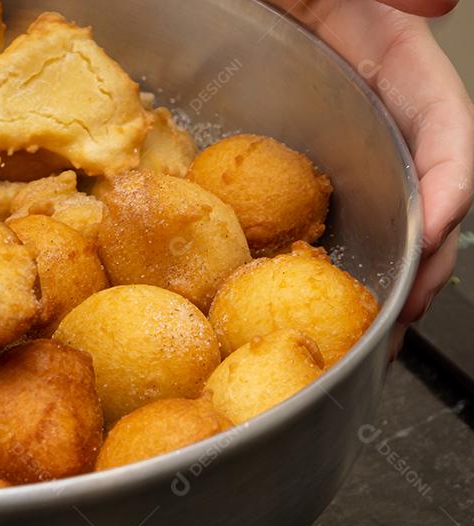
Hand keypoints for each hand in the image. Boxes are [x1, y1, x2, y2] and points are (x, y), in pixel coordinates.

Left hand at [267, 0, 473, 338]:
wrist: (233, 2)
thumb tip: (435, 3)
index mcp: (399, 68)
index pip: (446, 131)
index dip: (450, 186)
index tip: (436, 231)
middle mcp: (376, 116)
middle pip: (420, 195)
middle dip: (421, 260)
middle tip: (402, 314)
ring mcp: (337, 148)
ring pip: (375, 220)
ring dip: (380, 279)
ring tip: (373, 335)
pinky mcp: (290, 172)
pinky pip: (309, 221)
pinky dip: (322, 265)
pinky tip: (315, 305)